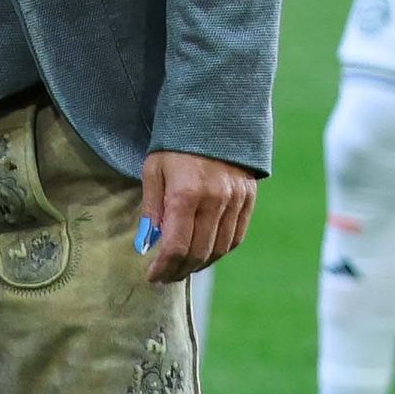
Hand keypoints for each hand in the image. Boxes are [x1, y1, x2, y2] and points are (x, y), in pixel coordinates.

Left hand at [136, 152, 256, 283]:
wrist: (215, 115)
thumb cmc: (176, 144)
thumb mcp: (153, 170)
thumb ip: (151, 208)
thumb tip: (146, 243)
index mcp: (186, 193)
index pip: (176, 246)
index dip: (163, 267)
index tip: (151, 276)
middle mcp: (215, 200)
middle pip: (199, 253)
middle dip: (179, 271)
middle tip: (165, 277)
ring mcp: (235, 200)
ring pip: (220, 249)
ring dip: (200, 265)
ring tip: (182, 269)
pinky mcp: (248, 198)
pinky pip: (236, 236)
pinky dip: (219, 251)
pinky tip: (204, 254)